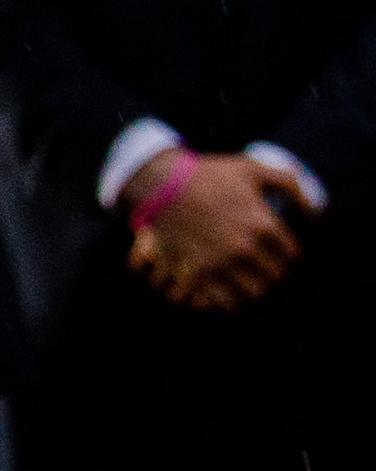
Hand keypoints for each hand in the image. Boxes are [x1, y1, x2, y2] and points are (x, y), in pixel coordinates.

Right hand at [127, 152, 302, 312]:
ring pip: (253, 294)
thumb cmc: (207, 175)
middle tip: (262, 265)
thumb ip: (288, 182)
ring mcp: (220, 263)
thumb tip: (311, 208)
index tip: (278, 251)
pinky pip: (222, 302)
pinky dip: (228, 300)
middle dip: (271, 271)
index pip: (292, 254)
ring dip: (252, 288)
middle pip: (275, 277)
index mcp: (262, 225)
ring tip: (246, 280)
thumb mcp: (251, 168)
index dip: (287, 253)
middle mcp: (245, 249)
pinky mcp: (196, 274)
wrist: (160, 184)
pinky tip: (225, 290)